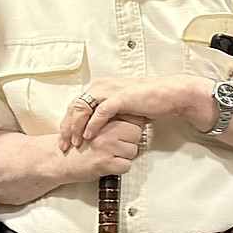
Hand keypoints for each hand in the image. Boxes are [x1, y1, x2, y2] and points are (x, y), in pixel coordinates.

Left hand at [59, 76, 206, 149]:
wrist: (168, 94)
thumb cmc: (147, 101)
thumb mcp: (122, 108)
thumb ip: (108, 115)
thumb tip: (97, 130)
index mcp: (99, 88)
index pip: (75, 105)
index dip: (68, 124)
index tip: (65, 141)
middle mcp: (101, 87)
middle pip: (74, 106)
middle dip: (67, 128)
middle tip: (64, 145)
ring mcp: (110, 91)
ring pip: (83, 107)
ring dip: (77, 127)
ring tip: (75, 143)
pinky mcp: (121, 97)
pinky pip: (101, 111)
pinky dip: (93, 124)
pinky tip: (90, 136)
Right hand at [62, 114, 144, 180]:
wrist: (58, 160)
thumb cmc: (76, 144)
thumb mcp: (91, 125)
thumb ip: (109, 120)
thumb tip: (133, 118)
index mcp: (102, 120)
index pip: (131, 118)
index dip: (131, 126)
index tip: (127, 131)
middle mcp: (106, 132)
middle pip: (136, 133)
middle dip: (130, 140)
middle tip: (118, 145)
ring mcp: (106, 147)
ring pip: (133, 150)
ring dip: (125, 155)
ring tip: (111, 155)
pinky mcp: (105, 163)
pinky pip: (126, 166)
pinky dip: (120, 167)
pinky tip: (110, 164)